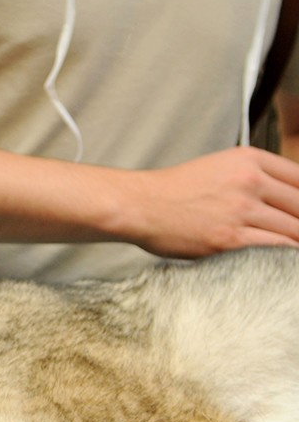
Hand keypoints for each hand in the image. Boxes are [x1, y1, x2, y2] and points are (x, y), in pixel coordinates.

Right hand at [128, 146, 298, 257]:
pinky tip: (286, 261)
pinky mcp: (230, 238)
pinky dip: (286, 255)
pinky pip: (275, 248)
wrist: (139, 205)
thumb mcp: (217, 168)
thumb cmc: (171, 192)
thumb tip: (278, 198)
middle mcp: (249, 181)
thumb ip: (250, 177)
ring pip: (294, 228)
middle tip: (298, 232)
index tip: (298, 212)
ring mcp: (240, 210)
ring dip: (297, 240)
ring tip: (295, 247)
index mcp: (249, 160)